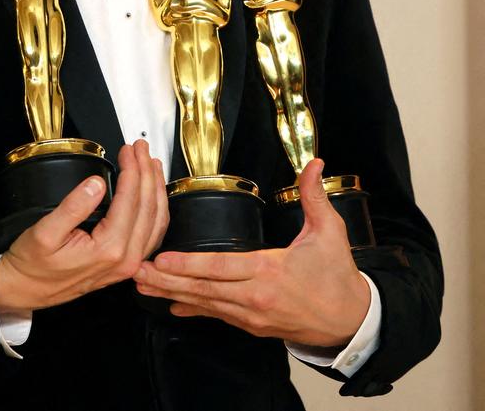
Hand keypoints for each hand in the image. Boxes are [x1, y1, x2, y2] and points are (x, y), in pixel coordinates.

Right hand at [0, 140, 167, 311]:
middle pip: (149, 207)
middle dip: (147, 172)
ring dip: (156, 188)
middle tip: (140, 148)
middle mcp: (126, 259)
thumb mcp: (45, 231)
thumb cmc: (33, 264)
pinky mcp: (125, 265)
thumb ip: (74, 207)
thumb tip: (96, 184)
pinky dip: (156, 209)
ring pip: (156, 221)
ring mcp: (129, 264)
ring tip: (150, 164)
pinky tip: (152, 195)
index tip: (127, 150)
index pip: (130, 199)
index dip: (132, 169)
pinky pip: (151, 234)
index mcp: (109, 249)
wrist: (26, 290)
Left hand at [134, 158, 369, 346]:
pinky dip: (193, 309)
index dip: (188, 265)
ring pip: (205, 303)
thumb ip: (314, 195)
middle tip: (136, 271)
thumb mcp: (329, 232)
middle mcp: (255, 296)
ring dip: (172, 293)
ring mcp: (251, 314)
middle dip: (166, 280)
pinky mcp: (251, 325)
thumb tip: (313, 162)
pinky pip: (216, 316)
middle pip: (203, 288)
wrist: (352, 321)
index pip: (220, 267)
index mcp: (269, 271)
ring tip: (143, 285)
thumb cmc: (338, 276)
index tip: (162, 259)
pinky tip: (172, 305)